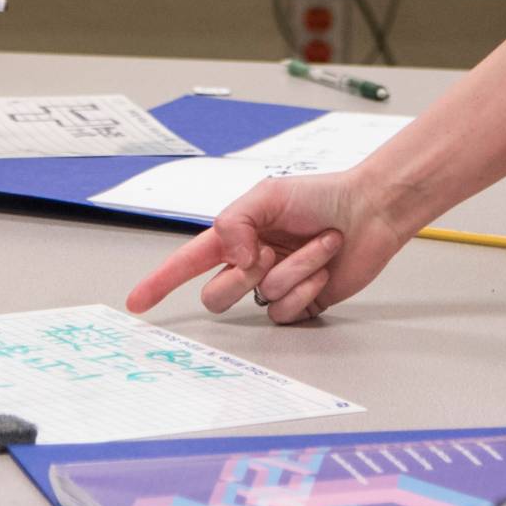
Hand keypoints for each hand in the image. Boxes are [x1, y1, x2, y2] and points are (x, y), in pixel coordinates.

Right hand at [123, 171, 417, 325]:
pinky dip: (306, 286)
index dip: (159, 283)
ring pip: (259, 299)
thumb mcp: (267, 194)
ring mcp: (275, 287)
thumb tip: (230, 259)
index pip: (186, 264)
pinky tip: (325, 268)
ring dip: (292, 270)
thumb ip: (233, 222)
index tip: (136, 303)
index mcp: (235, 237)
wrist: (368, 212)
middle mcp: (250, 265)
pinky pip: (287, 311)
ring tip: (317, 246)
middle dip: (243, 275)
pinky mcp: (302, 304)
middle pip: (216, 295)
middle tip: (271, 252)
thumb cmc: (321, 196)